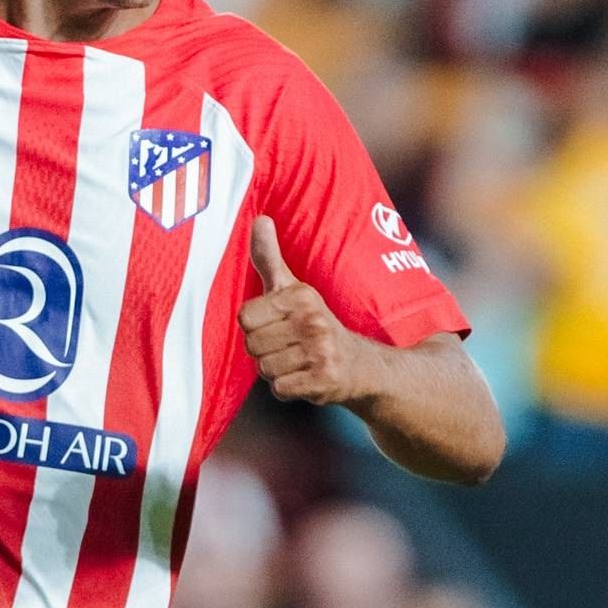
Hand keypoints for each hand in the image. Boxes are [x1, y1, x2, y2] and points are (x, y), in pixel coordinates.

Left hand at [239, 217, 377, 408]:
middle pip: (252, 345)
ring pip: (264, 369)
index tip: (276, 325)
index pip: (244, 317)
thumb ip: (269, 257)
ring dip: (275, 370)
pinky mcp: (324, 380)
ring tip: (296, 361)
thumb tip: (259, 219)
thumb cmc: (316, 324)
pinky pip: (279, 389)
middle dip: (264, 351)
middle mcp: (312, 321)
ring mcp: (320, 352)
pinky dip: (287, 388)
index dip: (255, 326)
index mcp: (301, 296)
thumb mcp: (294, 288)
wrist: (362, 365)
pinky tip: (304, 377)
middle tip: (287, 346)